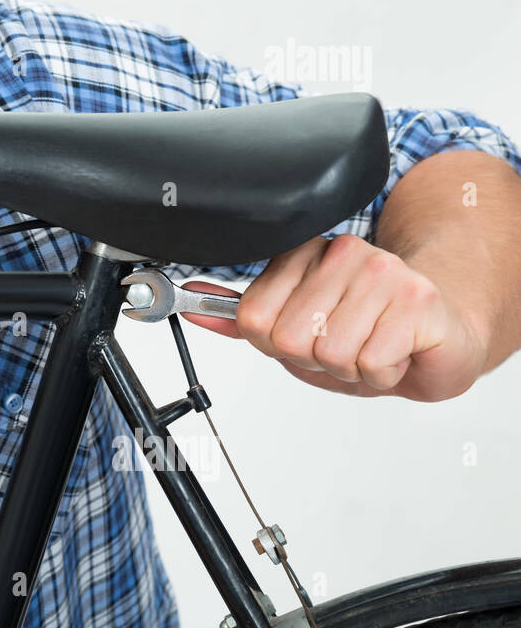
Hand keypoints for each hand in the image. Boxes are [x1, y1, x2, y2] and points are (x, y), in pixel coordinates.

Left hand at [177, 233, 488, 400]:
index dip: (275, 342)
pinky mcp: (418, 300)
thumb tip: (189, 304)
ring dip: (350, 367)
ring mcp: (383, 272)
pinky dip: (381, 373)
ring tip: (372, 346)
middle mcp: (342, 253)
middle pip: (288, 338)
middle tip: (345, 343)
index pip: (252, 317)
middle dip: (314, 358)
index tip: (306, 333)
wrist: (439, 338)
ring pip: (330, 352)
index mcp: (303, 254)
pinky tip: (396, 352)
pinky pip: (370, 363)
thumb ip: (242, 319)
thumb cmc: (366, 333)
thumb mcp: (294, 328)